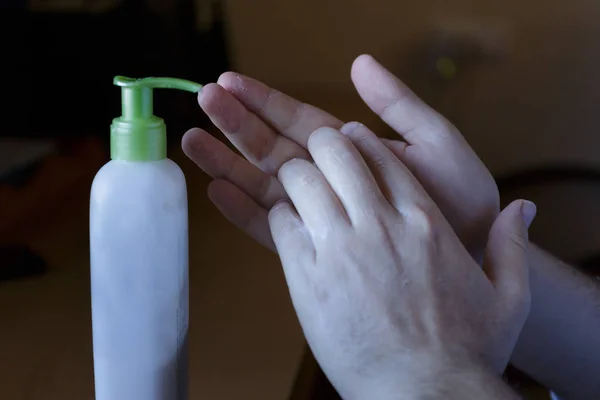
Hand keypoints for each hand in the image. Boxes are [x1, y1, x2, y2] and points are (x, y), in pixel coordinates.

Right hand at [182, 55, 497, 258]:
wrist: (472, 256)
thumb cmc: (462, 200)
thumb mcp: (436, 142)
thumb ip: (398, 105)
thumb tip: (359, 63)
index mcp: (352, 150)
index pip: (297, 120)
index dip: (263, 100)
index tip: (229, 81)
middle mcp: (331, 180)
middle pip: (272, 147)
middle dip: (236, 124)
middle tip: (201, 100)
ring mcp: (322, 214)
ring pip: (265, 183)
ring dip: (229, 162)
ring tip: (193, 140)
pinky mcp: (319, 247)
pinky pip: (275, 227)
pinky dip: (245, 210)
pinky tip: (218, 192)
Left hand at [269, 125, 534, 398]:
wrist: (424, 394)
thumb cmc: (466, 351)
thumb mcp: (507, 297)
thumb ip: (513, 246)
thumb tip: (524, 208)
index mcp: (425, 221)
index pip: (382, 155)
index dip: (360, 139)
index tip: (350, 138)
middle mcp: (381, 225)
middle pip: (336, 152)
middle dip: (322, 144)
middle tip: (317, 155)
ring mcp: (341, 248)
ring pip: (302, 178)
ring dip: (296, 175)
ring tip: (298, 186)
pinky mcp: (308, 277)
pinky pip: (281, 221)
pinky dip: (280, 214)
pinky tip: (287, 222)